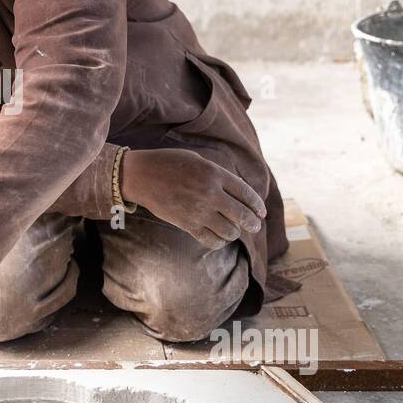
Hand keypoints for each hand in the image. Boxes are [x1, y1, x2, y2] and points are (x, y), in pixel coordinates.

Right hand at [120, 148, 266, 249]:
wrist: (140, 176)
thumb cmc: (169, 163)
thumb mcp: (198, 160)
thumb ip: (218, 175)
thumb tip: (237, 192)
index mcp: (215, 174)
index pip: (247, 193)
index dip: (257, 205)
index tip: (261, 212)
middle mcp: (210, 193)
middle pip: (242, 215)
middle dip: (253, 224)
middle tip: (255, 227)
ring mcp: (198, 211)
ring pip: (229, 231)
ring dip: (234, 232)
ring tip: (233, 230)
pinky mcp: (187, 224)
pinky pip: (211, 240)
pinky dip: (219, 241)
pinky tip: (218, 237)